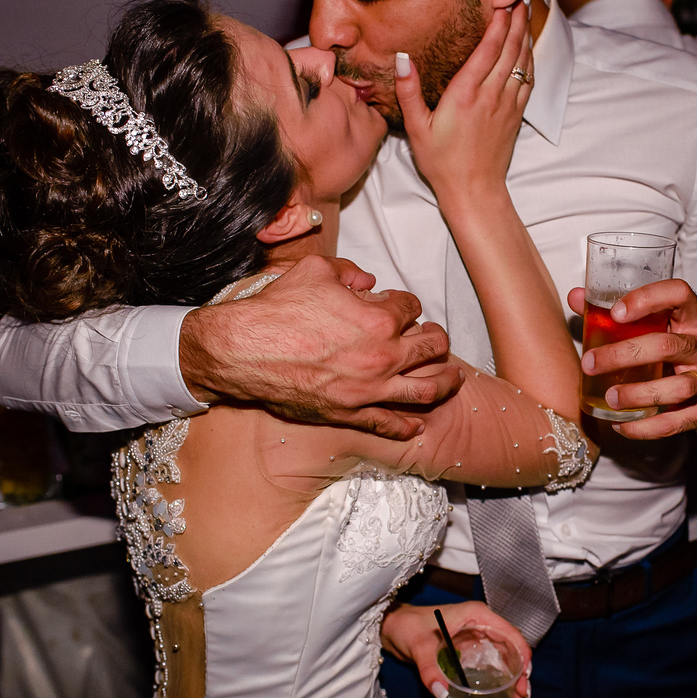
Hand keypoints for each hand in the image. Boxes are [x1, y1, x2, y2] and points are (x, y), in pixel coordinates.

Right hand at [180, 254, 463, 438]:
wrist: (243, 349)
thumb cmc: (277, 308)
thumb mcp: (315, 271)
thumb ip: (349, 272)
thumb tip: (368, 282)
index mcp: (379, 318)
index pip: (411, 307)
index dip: (407, 304)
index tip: (400, 307)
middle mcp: (383, 355)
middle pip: (432, 348)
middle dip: (437, 340)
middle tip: (436, 339)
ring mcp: (370, 388)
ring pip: (427, 390)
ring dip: (446, 382)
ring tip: (454, 378)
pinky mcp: (351, 413)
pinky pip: (389, 424)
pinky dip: (408, 426)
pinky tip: (418, 424)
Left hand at [380, 601, 531, 697]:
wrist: (394, 627)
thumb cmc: (407, 627)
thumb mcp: (419, 648)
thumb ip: (430, 670)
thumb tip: (442, 694)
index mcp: (476, 615)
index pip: (509, 632)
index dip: (522, 654)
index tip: (525, 677)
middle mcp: (481, 623)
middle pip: (511, 646)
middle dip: (521, 670)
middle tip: (523, 695)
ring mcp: (477, 635)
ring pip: (505, 655)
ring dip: (514, 676)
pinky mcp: (471, 647)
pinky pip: (493, 661)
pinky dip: (502, 676)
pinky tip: (506, 694)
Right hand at [395, 3, 532, 210]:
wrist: (474, 191)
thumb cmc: (442, 162)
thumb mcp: (416, 128)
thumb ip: (408, 91)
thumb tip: (402, 58)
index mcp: (465, 95)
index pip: (488, 49)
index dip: (498, 23)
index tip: (502, 3)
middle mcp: (491, 96)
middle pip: (510, 50)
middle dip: (517, 22)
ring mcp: (507, 106)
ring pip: (522, 63)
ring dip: (525, 37)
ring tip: (527, 16)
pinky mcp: (515, 117)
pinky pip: (528, 82)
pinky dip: (529, 62)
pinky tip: (528, 51)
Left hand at [568, 279, 696, 438]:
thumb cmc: (672, 344)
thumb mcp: (654, 324)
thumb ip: (614, 311)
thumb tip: (575, 297)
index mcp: (691, 316)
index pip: (678, 294)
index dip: (648, 299)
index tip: (615, 313)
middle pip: (668, 345)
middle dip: (624, 355)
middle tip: (590, 363)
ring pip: (679, 387)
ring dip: (639, 395)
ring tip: (610, 398)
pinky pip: (677, 422)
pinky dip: (646, 428)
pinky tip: (621, 425)